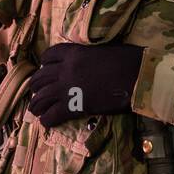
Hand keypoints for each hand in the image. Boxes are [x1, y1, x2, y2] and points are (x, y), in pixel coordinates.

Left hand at [27, 42, 143, 127]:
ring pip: (40, 97)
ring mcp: (67, 88)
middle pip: (40, 78)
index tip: (46, 69)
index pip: (49, 56)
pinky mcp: (73, 107)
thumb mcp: (105, 50)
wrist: (137, 77)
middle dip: (36, 87)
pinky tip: (47, 123)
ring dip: (36, 105)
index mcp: (74, 53)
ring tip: (36, 111)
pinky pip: (52, 115)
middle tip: (39, 93)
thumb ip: (90, 56)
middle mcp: (65, 69)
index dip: (45, 64)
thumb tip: (91, 61)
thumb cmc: (128, 60)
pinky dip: (47, 121)